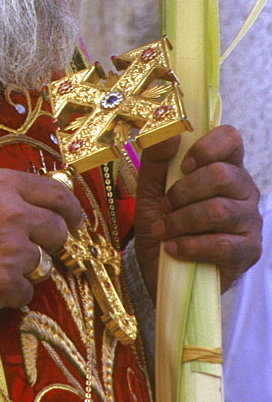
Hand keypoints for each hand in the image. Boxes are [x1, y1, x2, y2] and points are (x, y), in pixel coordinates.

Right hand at [0, 167, 82, 322]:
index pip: (57, 193)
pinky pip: (25, 292)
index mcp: (2, 184)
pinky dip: (9, 294)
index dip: (71, 210)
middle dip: (49, 244)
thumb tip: (43, 207)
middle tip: (29, 252)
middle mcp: (12, 211)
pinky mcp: (5, 281)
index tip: (74, 221)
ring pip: (42, 263)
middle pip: (58, 230)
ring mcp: (11, 247)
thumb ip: (6, 198)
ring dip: (23, 270)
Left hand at [134, 125, 261, 296]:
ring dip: (182, 221)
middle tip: (166, 207)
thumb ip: (156, 157)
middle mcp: (243, 190)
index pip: (230, 139)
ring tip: (165, 231)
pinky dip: (190, 246)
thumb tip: (168, 130)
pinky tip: (175, 249)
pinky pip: (221, 243)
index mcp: (223, 166)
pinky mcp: (249, 251)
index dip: (206, 147)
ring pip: (219, 210)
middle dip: (183, 192)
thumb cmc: (161, 224)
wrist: (159, 271)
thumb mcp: (150, 188)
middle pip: (222, 175)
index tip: (183, 166)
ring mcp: (250, 221)